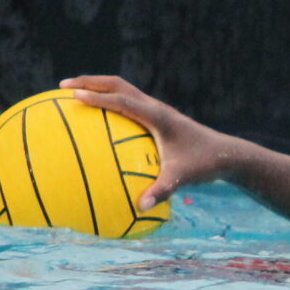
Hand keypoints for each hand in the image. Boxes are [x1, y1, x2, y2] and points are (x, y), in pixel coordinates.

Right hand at [60, 75, 240, 211]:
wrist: (226, 154)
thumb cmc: (203, 164)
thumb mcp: (182, 178)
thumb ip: (161, 191)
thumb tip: (141, 207)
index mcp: (158, 116)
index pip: (123, 100)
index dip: (98, 97)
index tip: (73, 95)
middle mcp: (156, 107)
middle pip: (118, 85)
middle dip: (91, 82)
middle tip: (63, 86)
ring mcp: (157, 109)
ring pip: (123, 90)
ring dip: (99, 88)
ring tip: (73, 94)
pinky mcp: (158, 116)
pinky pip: (128, 103)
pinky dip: (110, 102)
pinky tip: (96, 118)